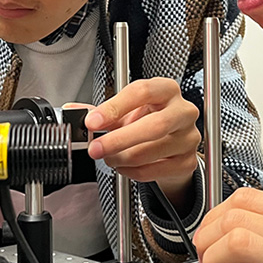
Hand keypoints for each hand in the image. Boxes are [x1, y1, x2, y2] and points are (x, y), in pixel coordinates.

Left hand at [84, 77, 200, 206]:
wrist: (170, 141)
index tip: (93, 122)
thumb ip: (99, 111)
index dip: (114, 107)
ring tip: (109, 157)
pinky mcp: (188, 162)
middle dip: (118, 140)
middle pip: (154, 126)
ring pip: (151, 152)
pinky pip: (154, 171)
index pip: (142, 92)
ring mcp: (189, 138)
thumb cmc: (147, 119)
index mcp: (166, 89)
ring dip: (122, 158)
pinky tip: (123, 166)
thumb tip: (73, 112)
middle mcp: (183, 111)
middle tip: (96, 148)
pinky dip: (132, 172)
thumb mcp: (125, 110)